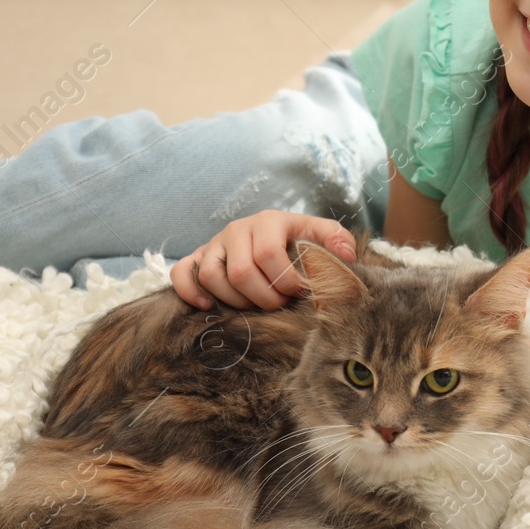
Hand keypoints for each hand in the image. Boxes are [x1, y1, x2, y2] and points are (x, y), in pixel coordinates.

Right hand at [170, 211, 357, 310]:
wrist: (271, 235)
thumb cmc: (297, 241)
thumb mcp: (319, 235)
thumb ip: (335, 240)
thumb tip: (347, 255)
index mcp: (269, 221)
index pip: (269, 255)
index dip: (284, 281)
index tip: (298, 293)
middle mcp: (237, 229)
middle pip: (241, 272)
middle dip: (263, 298)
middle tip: (278, 306)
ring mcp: (214, 243)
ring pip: (212, 276)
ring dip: (234, 300)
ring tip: (252, 306)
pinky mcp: (197, 257)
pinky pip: (182, 273)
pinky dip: (191, 292)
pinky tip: (208, 307)